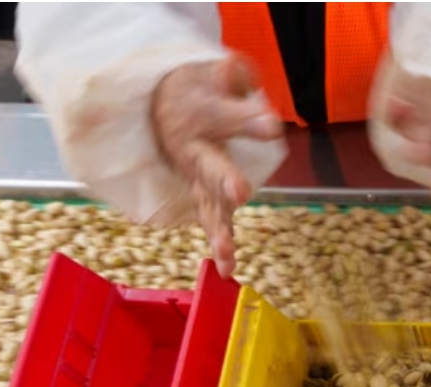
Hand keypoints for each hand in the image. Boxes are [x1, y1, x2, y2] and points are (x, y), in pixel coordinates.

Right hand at [151, 56, 282, 277]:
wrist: (159, 110)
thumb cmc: (194, 92)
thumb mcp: (211, 76)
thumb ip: (229, 77)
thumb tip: (239, 72)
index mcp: (199, 119)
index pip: (225, 117)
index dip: (246, 120)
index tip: (270, 123)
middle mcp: (196, 153)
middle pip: (212, 167)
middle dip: (225, 180)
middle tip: (240, 191)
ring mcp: (199, 178)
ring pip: (208, 204)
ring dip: (218, 228)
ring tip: (226, 253)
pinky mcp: (205, 195)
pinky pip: (213, 220)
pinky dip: (220, 244)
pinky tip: (229, 269)